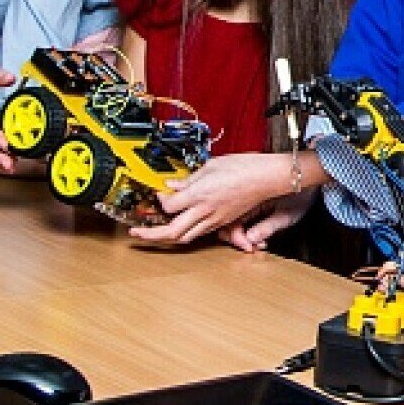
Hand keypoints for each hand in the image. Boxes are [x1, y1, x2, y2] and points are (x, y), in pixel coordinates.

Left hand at [130, 152, 286, 244]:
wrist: (267, 178)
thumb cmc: (243, 167)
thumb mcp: (211, 166)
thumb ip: (189, 179)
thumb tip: (173, 184)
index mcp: (200, 193)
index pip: (169, 206)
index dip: (159, 201)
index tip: (158, 193)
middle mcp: (205, 210)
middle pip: (172, 231)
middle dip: (151, 235)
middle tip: (136, 233)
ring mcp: (215, 219)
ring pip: (186, 237)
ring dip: (168, 237)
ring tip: (155, 234)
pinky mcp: (223, 221)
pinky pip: (200, 232)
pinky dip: (187, 232)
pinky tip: (182, 225)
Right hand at [221, 186, 319, 252]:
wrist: (308, 182)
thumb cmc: (301, 195)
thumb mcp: (286, 214)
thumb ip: (267, 227)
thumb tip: (250, 239)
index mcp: (250, 196)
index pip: (231, 219)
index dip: (236, 237)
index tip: (248, 247)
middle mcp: (245, 198)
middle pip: (227, 221)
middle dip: (237, 238)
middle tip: (252, 248)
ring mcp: (247, 201)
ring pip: (233, 221)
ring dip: (243, 237)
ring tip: (259, 244)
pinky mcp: (251, 205)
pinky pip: (242, 219)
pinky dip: (248, 232)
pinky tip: (261, 239)